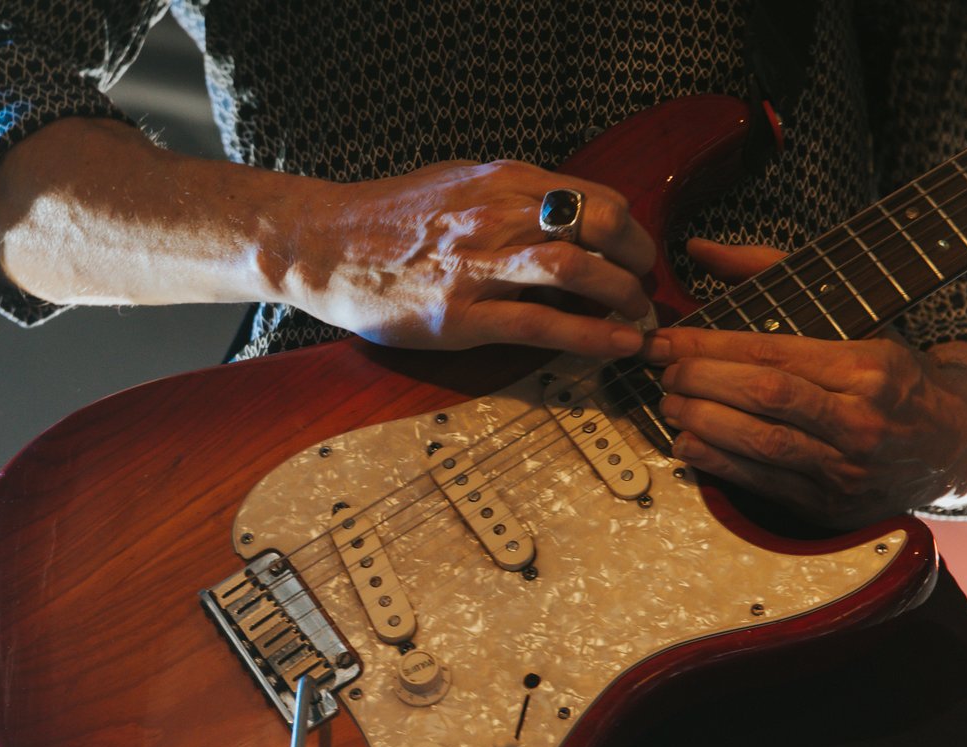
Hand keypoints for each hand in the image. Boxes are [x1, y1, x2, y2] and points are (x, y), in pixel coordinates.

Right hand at [277, 160, 655, 357]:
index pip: (594, 196)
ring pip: (576, 268)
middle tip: (645, 286)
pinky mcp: (461, 315)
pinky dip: (591, 336)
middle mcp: (496, 214)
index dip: (629, 228)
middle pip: (600, 222)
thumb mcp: (457, 184)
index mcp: (501, 181)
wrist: (321, 244)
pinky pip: (541, 324)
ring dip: (622, 295)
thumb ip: (509, 197)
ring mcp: (478, 266)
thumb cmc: (387, 219)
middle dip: (638, 257)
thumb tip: (560, 213)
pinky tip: (617, 345)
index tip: (635, 254)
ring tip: (638, 318)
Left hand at [646, 239, 966, 527]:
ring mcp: (847, 467)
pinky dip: (719, 463)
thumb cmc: (893, 376)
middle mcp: (860, 418)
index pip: (773, 353)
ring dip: (702, 423)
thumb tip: (701, 249)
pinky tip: (688, 444)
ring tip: (669, 405)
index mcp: (868, 366)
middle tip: (664, 372)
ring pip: (761, 442)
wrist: (951, 447)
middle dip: (702, 382)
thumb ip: (774, 274)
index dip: (710, 347)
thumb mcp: (856, 317)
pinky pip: (765, 482)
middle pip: (764, 396)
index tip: (668, 341)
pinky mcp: (833, 504)